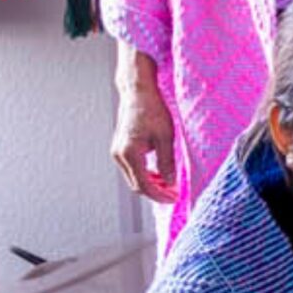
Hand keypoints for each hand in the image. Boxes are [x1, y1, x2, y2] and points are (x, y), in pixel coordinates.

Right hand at [111, 76, 179, 202]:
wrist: (138, 93)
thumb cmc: (152, 110)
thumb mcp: (166, 137)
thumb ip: (167, 162)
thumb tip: (170, 182)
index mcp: (129, 153)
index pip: (143, 185)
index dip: (160, 195)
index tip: (175, 199)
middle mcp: (119, 155)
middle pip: (137, 185)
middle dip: (156, 192)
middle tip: (175, 194)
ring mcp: (118, 152)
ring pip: (134, 178)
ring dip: (152, 184)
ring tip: (171, 185)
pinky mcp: (121, 149)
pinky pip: (133, 169)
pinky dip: (146, 175)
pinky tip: (161, 174)